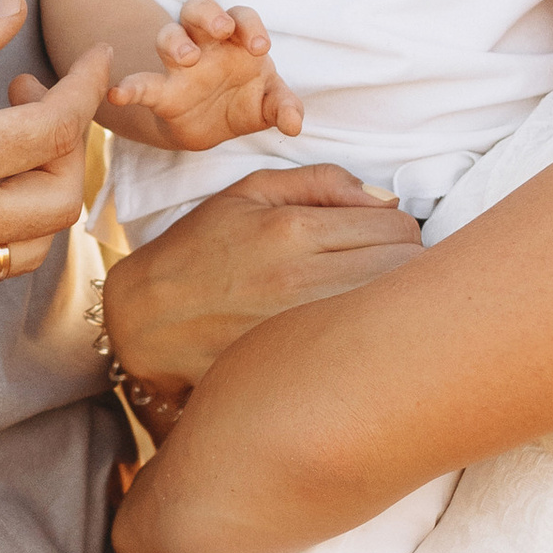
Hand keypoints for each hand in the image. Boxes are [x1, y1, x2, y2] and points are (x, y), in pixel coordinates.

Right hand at [94, 162, 421, 396]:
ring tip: (368, 300)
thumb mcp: (248, 194)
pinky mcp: (295, 368)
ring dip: (394, 303)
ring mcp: (300, 332)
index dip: (398, 229)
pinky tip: (349, 337)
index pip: (398, 225)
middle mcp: (301, 282)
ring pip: (394, 312)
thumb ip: (321, 183)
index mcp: (292, 230)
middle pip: (409, 269)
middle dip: (407, 264)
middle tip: (382, 269)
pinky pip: (364, 353)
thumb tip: (385, 200)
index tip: (382, 238)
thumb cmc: (197, 252)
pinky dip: (368, 341)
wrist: (143, 323)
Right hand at [106, 0, 303, 151]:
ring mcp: (179, 64)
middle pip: (199, 9)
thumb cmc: (244, 100)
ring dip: (176, 41)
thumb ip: (283, 108)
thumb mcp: (268, 104)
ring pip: (169, 35)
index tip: (260, 46)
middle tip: (220, 29)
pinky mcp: (161, 91)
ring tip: (187, 57)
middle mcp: (205, 43)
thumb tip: (293, 124)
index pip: (241, 17)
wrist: (212, 126)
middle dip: (208, 14)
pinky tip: (117, 94)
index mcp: (236, 39)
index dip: (249, 25)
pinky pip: (141, 83)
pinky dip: (128, 87)